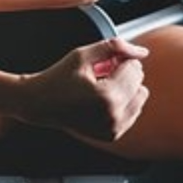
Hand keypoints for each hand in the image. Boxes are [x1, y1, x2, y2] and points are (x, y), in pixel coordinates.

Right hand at [16, 38, 149, 141]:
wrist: (39, 104)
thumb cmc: (58, 78)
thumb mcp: (82, 55)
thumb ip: (114, 47)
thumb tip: (142, 52)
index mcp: (107, 96)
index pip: (134, 69)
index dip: (119, 59)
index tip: (102, 62)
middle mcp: (113, 116)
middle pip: (140, 84)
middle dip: (124, 74)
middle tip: (101, 73)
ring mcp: (113, 129)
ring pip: (140, 99)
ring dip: (125, 89)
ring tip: (101, 86)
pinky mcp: (112, 135)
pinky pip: (132, 113)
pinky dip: (121, 103)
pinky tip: (101, 99)